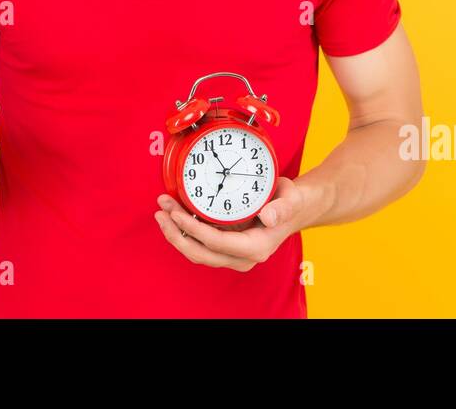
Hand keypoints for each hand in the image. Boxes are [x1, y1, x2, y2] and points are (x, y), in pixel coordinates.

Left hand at [153, 176, 307, 271]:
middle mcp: (243, 257)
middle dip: (177, 235)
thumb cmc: (291, 201)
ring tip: (162, 211)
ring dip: (176, 234)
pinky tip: (174, 215)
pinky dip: (184, 232)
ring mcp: (233, 255)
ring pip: (197, 252)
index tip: (176, 213)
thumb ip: (282, 207)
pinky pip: (200, 245)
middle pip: (201, 254)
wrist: (295, 208)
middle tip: (161, 212)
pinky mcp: (225, 248)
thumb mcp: (290, 198)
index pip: (217, 243)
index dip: (194, 230)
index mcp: (256, 247)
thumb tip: (270, 217)